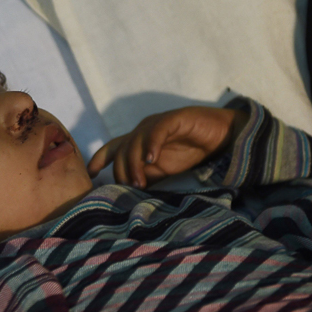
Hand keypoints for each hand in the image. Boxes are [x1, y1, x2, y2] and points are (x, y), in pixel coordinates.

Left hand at [87, 107, 246, 187]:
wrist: (220, 136)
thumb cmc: (189, 151)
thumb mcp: (163, 169)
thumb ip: (146, 176)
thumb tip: (128, 192)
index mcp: (138, 141)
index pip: (112, 148)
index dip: (99, 159)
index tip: (91, 175)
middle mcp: (143, 130)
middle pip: (122, 149)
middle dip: (123, 171)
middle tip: (132, 188)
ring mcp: (156, 123)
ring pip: (136, 142)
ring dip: (135, 164)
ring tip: (141, 182)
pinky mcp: (173, 119)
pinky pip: (157, 131)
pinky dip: (152, 145)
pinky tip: (152, 159)